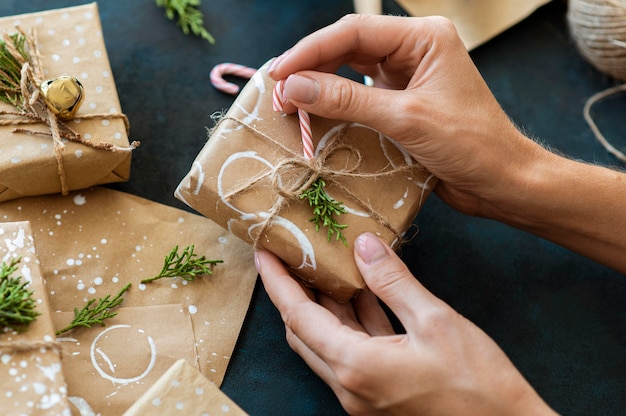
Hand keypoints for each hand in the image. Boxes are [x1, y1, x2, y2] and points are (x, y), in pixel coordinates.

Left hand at [255, 232, 556, 414]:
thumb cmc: (478, 384)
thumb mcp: (436, 321)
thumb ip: (393, 281)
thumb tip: (364, 246)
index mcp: (356, 366)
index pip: (298, 316)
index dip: (278, 282)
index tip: (265, 254)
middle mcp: (349, 385)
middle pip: (303, 332)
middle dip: (293, 292)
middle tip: (292, 257)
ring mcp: (361, 395)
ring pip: (326, 343)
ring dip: (324, 306)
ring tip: (325, 268)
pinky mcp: (378, 397)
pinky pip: (352, 353)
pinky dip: (351, 323)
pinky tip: (362, 295)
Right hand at [268, 14, 546, 219]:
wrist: (502, 182)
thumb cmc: (471, 145)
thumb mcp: (405, 119)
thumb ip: (347, 100)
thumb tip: (292, 87)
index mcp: (423, 38)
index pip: (354, 32)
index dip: (310, 50)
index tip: (277, 74)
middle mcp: (414, 49)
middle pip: (348, 47)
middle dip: (310, 67)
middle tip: (276, 92)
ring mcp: (407, 76)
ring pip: (350, 70)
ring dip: (319, 85)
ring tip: (287, 102)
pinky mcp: (402, 102)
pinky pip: (359, 95)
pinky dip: (336, 104)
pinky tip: (314, 114)